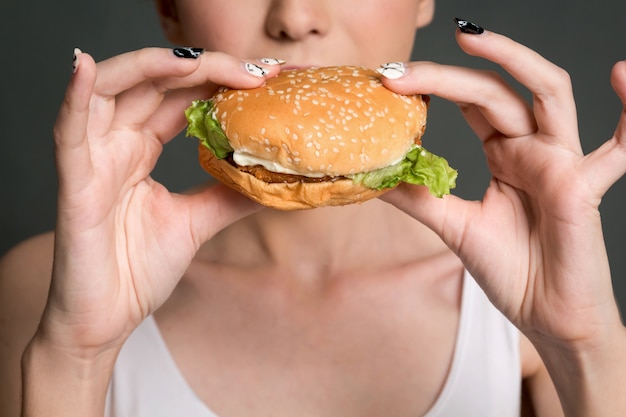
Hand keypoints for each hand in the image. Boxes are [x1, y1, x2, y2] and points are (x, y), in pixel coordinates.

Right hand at [42, 48, 279, 354]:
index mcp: (141, 148)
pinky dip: (76, 95)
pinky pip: (69, 130)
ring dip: (154, 67)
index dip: (220, 81)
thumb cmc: (137, 270)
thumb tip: (273, 178)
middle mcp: (117, 144)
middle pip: (155, 84)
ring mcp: (94, 158)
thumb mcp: (196, 223)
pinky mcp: (74, 182)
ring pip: (113, 91)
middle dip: (205, 69)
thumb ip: (228, 195)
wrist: (106, 319)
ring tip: (202, 63)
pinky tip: (86, 66)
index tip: (269, 78)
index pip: (180, 97)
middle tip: (257, 69)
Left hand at [380, 30, 625, 346]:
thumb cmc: (513, 271)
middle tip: (402, 70)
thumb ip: (419, 197)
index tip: (391, 81)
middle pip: (497, 93)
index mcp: (505, 153)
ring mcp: (562, 163)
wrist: (547, 317)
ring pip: (548, 95)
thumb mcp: (454, 227)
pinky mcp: (584, 188)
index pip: (472, 102)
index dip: (435, 86)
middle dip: (451, 75)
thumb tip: (371, 176)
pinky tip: (623, 74)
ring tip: (471, 38)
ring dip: (515, 61)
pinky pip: (618, 148)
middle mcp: (534, 149)